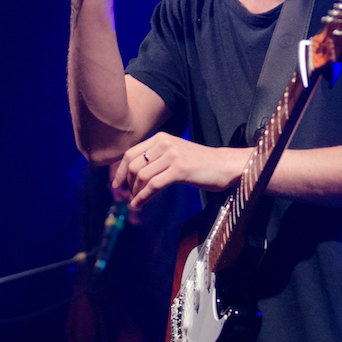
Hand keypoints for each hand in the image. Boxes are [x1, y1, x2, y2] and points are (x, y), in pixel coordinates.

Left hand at [112, 131, 251, 208]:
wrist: (224, 165)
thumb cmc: (200, 163)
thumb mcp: (175, 153)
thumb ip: (157, 157)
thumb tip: (135, 172)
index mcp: (162, 138)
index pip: (130, 153)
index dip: (120, 171)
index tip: (116, 184)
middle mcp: (165, 143)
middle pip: (133, 165)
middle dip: (127, 183)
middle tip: (129, 195)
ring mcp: (172, 156)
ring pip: (142, 176)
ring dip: (135, 192)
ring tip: (136, 201)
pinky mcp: (180, 170)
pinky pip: (153, 185)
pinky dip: (143, 197)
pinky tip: (139, 204)